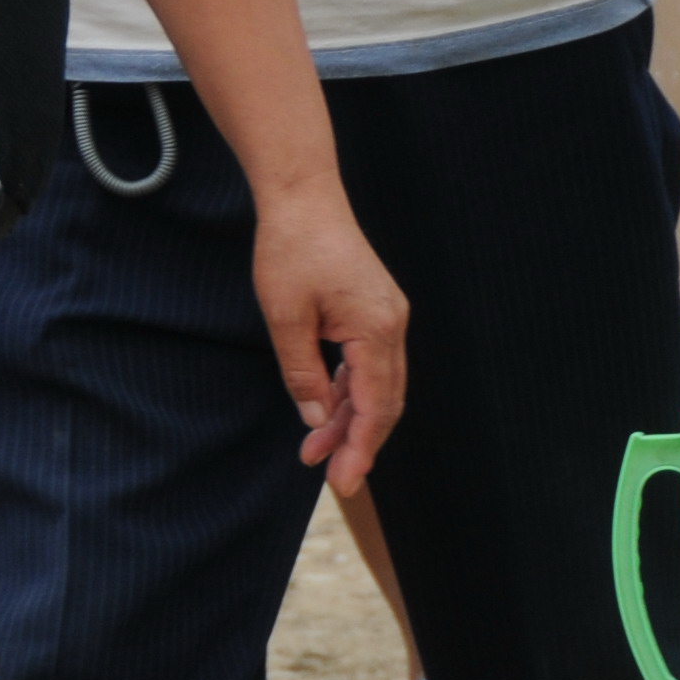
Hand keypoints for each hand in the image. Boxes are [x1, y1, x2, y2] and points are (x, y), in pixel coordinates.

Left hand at [251, 185, 407, 495]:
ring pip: (379, 385)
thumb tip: (315, 420)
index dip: (360, 448)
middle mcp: (393, 325)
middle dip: (360, 443)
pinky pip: (370, 363)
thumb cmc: (291, 249)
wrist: (304, 196)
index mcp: (377, 328)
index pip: (376, 405)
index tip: (343, 483)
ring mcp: (388, 316)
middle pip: (386, 401)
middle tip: (334, 480)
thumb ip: (302, 374)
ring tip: (315, 449)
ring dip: (351, 418)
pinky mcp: (377, 310)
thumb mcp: (286, 318)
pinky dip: (351, 391)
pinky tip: (325, 408)